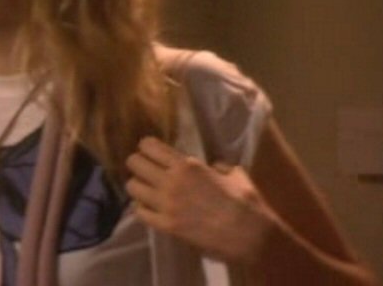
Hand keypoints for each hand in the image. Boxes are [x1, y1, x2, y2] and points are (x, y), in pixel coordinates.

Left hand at [124, 136, 277, 263]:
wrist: (250, 235)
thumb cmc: (246, 201)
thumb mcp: (234, 173)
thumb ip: (217, 166)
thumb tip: (212, 166)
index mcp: (187, 165)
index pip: (149, 146)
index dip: (146, 147)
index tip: (151, 152)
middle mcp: (171, 181)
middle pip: (134, 163)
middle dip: (137, 164)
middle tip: (145, 170)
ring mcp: (166, 204)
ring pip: (132, 187)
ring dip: (138, 186)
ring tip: (146, 190)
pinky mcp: (166, 226)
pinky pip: (140, 212)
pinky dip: (141, 208)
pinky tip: (150, 208)